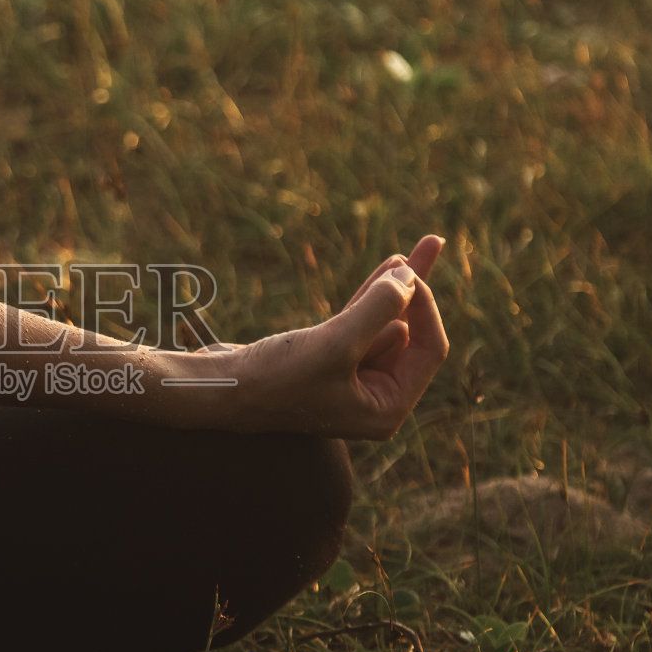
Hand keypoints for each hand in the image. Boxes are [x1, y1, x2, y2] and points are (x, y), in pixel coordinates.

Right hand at [208, 236, 448, 437]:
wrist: (219, 388)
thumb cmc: (276, 378)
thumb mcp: (335, 343)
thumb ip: (378, 308)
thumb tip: (410, 277)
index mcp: (386, 409)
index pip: (427, 350)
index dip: (424, 307)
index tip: (409, 275)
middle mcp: (373, 397)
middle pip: (410, 333)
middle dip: (416, 289)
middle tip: (432, 242)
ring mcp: (349, 379)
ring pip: (383, 322)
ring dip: (395, 286)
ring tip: (413, 249)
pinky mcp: (325, 360)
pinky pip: (358, 323)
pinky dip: (371, 295)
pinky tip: (388, 266)